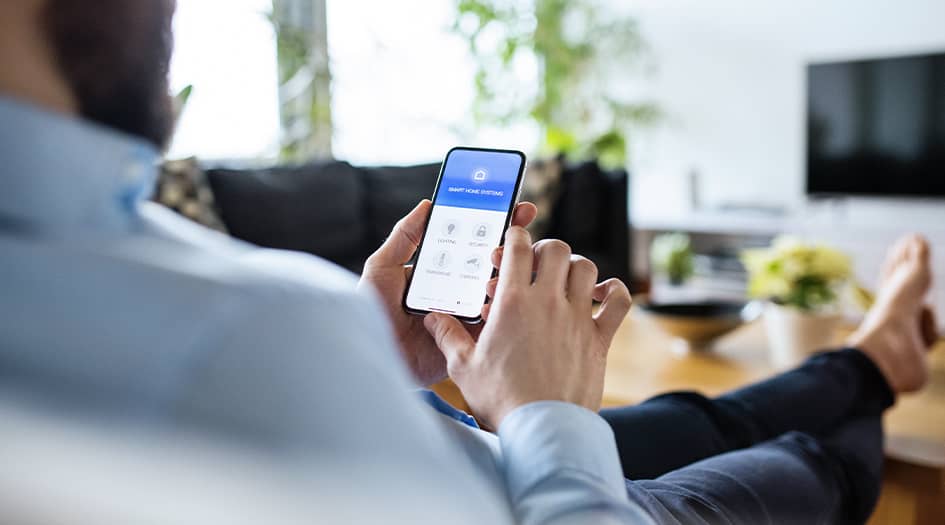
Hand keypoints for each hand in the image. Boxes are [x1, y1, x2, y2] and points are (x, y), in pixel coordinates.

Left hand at [358, 200, 537, 385]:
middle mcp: (460, 290)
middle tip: (519, 229)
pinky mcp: (472, 339)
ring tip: (499, 260)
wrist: (373, 354)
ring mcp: (468, 314)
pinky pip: (496, 322)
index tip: (516, 207)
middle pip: (494, 264)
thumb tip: (427, 204)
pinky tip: (494, 293)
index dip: (497, 225)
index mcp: (443, 271)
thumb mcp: (383, 267)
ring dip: (509, 272)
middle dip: (514, 244)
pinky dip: (502, 306)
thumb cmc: (371, 312)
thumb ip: (404, 236)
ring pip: (500, 290)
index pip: (474, 244)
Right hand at [423, 227, 631, 428]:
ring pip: (587, 268)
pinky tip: (601, 295)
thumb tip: (431, 318)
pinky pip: (618, 301)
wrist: (541, 429)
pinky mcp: (598, 339)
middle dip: (545, 250)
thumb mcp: (463, 367)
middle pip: (557, 249)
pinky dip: (614, 291)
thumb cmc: (501, 399)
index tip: (511, 242)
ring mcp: (577, 318)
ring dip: (575, 267)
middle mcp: (548, 303)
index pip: (519, 247)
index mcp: (513, 303)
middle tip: (535, 265)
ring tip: (563, 280)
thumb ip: (448, 336)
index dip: (515, 237)